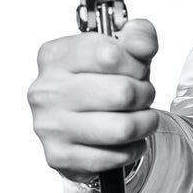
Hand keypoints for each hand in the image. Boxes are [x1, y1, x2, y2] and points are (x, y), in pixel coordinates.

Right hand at [28, 19, 159, 182]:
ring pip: (123, 128)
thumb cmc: (105, 80)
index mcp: (57, 56)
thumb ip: (139, 36)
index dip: (136, 63)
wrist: (85, 120)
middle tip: (141, 95)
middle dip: (145, 94)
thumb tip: (142, 44)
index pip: (110, 54)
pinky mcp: (59, 156)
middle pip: (122, 93)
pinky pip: (115, 156)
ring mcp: (49, 125)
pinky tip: (125, 139)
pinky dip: (132, 148)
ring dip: (144, 123)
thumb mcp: (125, 49)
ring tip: (140, 117)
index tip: (137, 68)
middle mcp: (46, 90)